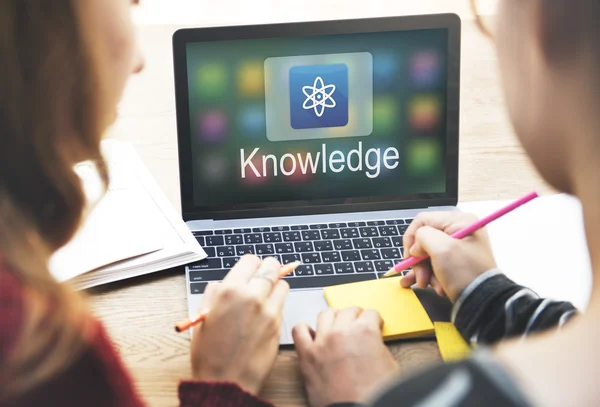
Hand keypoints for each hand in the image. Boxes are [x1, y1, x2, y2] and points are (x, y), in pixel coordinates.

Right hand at [190, 255, 288, 394]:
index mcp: (229, 291)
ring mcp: (268, 310)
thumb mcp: (203, 316)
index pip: (251, 260)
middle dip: (268, 269)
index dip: (251, 265)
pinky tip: (265, 314)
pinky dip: (277, 303)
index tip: (250, 270)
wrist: (225, 381)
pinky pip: (283, 304)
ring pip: (282, 284)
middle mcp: (252, 296)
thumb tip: (225, 283)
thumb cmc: (209, 353)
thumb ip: (215, 293)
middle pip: (272, 267)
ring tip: (264, 297)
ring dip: (275, 286)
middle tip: (263, 277)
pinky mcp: (279, 324)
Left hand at [292, 307, 397, 406]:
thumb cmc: (373, 393)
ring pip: (325, 314)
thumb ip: (379, 346)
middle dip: (356, 316)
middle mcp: (342, 331)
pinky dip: (305, 330)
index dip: (374, 320)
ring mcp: (322, 341)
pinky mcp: (307, 354)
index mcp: (365, 331)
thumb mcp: (390, 365)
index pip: (371, 313)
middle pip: (348, 310)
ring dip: (333, 318)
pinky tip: (312, 335)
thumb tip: (373, 342)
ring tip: (336, 326)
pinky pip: (299, 331)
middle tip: (357, 325)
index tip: (373, 324)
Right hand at [400, 211, 496, 300]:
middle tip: (420, 276)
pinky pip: (435, 264)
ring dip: (424, 271)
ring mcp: (457, 248)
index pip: (423, 220)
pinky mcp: (456, 262)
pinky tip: (426, 285)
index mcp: (459, 221)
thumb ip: (422, 237)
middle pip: (424, 239)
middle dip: (419, 260)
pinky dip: (429, 275)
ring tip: (427, 284)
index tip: (410, 256)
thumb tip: (416, 246)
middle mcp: (459, 231)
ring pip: (427, 254)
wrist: (483, 302)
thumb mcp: (442, 249)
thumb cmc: (465, 273)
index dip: (412, 238)